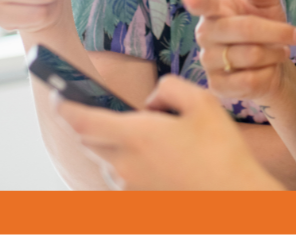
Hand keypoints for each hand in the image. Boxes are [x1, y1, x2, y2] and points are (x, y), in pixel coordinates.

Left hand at [54, 75, 282, 189]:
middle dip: (94, 124)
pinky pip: (124, 183)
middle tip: (122, 115)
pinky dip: (134, 169)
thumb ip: (168, 87)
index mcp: (135, 136)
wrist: (235, 203)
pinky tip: (166, 165)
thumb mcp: (202, 101)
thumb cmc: (221, 151)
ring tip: (159, 143)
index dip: (66, 106)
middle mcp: (123, 166)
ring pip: (109, 162)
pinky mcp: (138, 207)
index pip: (81, 120)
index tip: (59, 95)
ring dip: (119, 148)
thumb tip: (151, 102)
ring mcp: (129, 191)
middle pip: (91, 141)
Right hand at [182, 0, 295, 104]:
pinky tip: (268, 69)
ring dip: (274, 53)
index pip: (205, 3)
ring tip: (280, 51)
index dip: (197, 0)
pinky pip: (249, 80)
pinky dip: (268, 73)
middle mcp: (205, 33)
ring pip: (251, 55)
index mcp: (215, 9)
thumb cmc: (264, 26)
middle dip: (276, 32)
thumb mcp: (267, 3)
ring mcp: (208, 60)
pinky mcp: (217, 85)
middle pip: (245, 29)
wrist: (270, 63)